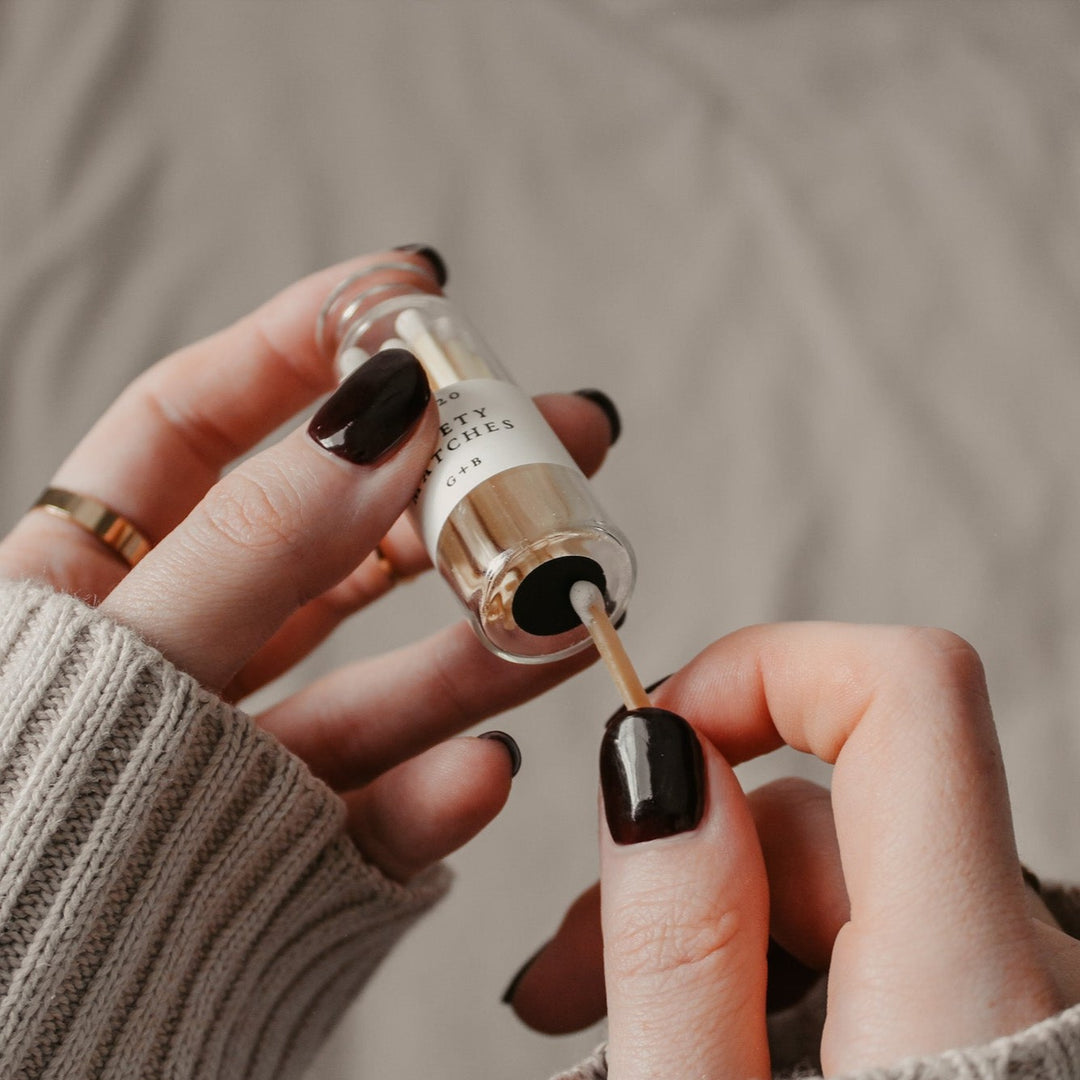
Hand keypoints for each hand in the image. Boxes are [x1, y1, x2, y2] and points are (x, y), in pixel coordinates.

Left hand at [0, 249, 617, 883]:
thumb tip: (384, 414)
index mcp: (83, 585)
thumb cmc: (16, 837)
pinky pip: (377, 806)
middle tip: (556, 432)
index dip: (303, 342)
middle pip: (328, 532)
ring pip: (379, 664)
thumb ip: (253, 548)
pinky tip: (486, 773)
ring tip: (570, 592)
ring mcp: (241, 745)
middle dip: (442, 478)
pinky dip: (435, 793)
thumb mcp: (117, 669)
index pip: (196, 420)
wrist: (10, 1056)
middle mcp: (175, 650)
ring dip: (480, 633)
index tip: (409, 292)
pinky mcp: (291, 842)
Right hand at [506, 624, 1079, 1075]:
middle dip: (678, 848)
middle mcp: (1023, 970)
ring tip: (600, 1023)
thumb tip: (661, 764)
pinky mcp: (991, 1043)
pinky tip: (697, 1044)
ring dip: (709, 921)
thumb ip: (682, 946)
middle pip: (835, 799)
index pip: (906, 689)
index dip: (772, 666)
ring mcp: (1016, 1011)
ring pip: (840, 879)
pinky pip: (872, 948)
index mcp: (967, 976)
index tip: (657, 731)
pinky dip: (767, 974)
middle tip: (563, 969)